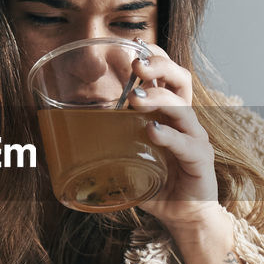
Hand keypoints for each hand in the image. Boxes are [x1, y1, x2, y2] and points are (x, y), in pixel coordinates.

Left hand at [125, 42, 220, 233]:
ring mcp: (195, 140)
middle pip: (181, 80)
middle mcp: (186, 121)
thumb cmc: (156, 184)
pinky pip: (186, 144)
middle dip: (160, 67)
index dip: (156, 57)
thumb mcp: (128, 157)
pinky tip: (152, 131)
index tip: (134, 46)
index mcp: (171, 114)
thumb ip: (107, 144)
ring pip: (183, 109)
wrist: (183, 217)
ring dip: (159, 99)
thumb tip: (63, 139)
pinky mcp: (200, 162)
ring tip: (135, 99)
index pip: (168, 75)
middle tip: (136, 65)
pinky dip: (169, 136)